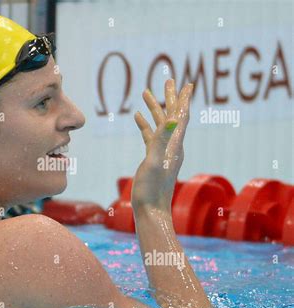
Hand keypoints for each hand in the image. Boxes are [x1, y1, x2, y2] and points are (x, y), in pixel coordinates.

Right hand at [131, 79, 193, 211]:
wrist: (150, 210)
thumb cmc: (151, 189)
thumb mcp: (154, 161)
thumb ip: (161, 139)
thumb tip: (172, 118)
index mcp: (174, 144)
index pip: (181, 116)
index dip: (183, 99)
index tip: (187, 83)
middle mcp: (171, 145)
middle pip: (172, 116)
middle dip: (169, 98)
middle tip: (167, 80)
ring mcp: (162, 152)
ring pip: (159, 124)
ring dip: (154, 109)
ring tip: (146, 93)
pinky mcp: (153, 158)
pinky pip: (150, 136)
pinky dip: (145, 124)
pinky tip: (137, 117)